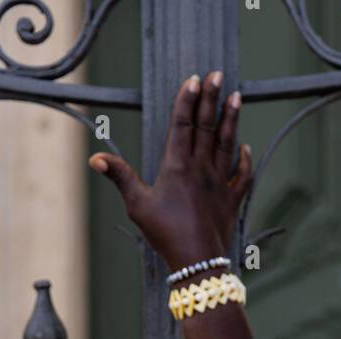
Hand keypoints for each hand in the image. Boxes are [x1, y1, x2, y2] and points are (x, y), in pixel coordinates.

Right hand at [87, 71, 252, 270]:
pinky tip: (245, 146)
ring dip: (231, 119)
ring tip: (236, 96)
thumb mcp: (137, 205)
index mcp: (177, 166)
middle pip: (207, 126)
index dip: (187, 99)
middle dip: (211, 98)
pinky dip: (245, 159)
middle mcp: (202, 169)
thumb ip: (120, 176)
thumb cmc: (165, 234)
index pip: (183, 123)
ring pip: (227, 143)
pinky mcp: (232, 201)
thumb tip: (94, 158)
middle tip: (217, 74)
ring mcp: (220, 184)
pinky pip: (243, 176)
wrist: (197, 262)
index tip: (194, 79)